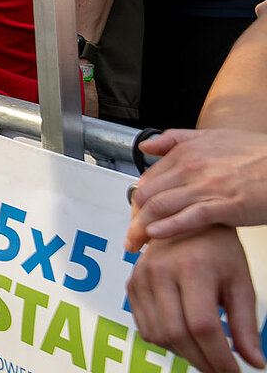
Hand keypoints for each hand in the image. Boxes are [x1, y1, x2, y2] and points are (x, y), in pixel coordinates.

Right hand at [127, 225, 265, 372]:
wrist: (183, 218)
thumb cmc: (218, 249)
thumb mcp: (240, 282)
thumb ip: (246, 324)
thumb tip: (254, 362)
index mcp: (192, 267)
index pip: (204, 326)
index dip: (220, 357)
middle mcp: (159, 271)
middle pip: (178, 334)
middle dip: (203, 362)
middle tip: (222, 371)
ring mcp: (141, 277)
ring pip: (159, 335)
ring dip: (185, 354)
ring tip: (207, 355)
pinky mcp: (132, 284)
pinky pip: (146, 328)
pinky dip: (167, 343)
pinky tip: (187, 339)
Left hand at [129, 129, 266, 249]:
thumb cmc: (253, 153)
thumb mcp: (211, 137)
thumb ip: (174, 140)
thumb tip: (146, 146)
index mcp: (184, 152)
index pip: (146, 180)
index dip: (135, 203)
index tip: (133, 217)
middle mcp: (191, 167)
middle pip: (147, 195)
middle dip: (133, 219)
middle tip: (129, 237)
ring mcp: (207, 186)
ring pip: (162, 207)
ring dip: (142, 228)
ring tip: (135, 244)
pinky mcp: (226, 205)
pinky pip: (190, 217)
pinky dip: (169, 228)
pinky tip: (155, 236)